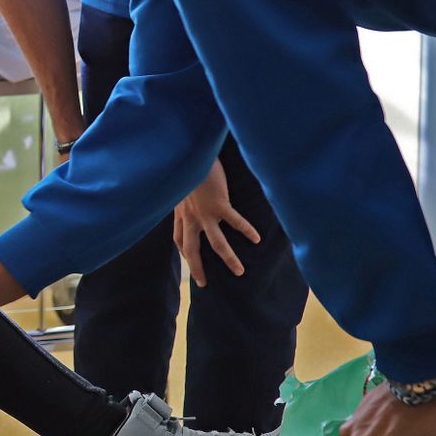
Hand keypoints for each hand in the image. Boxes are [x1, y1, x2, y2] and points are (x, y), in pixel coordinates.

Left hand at [173, 159, 259, 285]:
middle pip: (191, 249)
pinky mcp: (218, 204)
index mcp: (180, 212)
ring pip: (215, 243)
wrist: (190, 152)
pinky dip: (246, 230)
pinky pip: (234, 221)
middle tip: (203, 283)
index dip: (183, 250)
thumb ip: (185, 195)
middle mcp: (190, 216)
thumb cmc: (187, 165)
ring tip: (239, 271)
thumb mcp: (181, 184)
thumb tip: (189, 196)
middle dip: (197, 268)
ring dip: (228, 258)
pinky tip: (257, 239)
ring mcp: (204, 212)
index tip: (188, 258)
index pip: (177, 237)